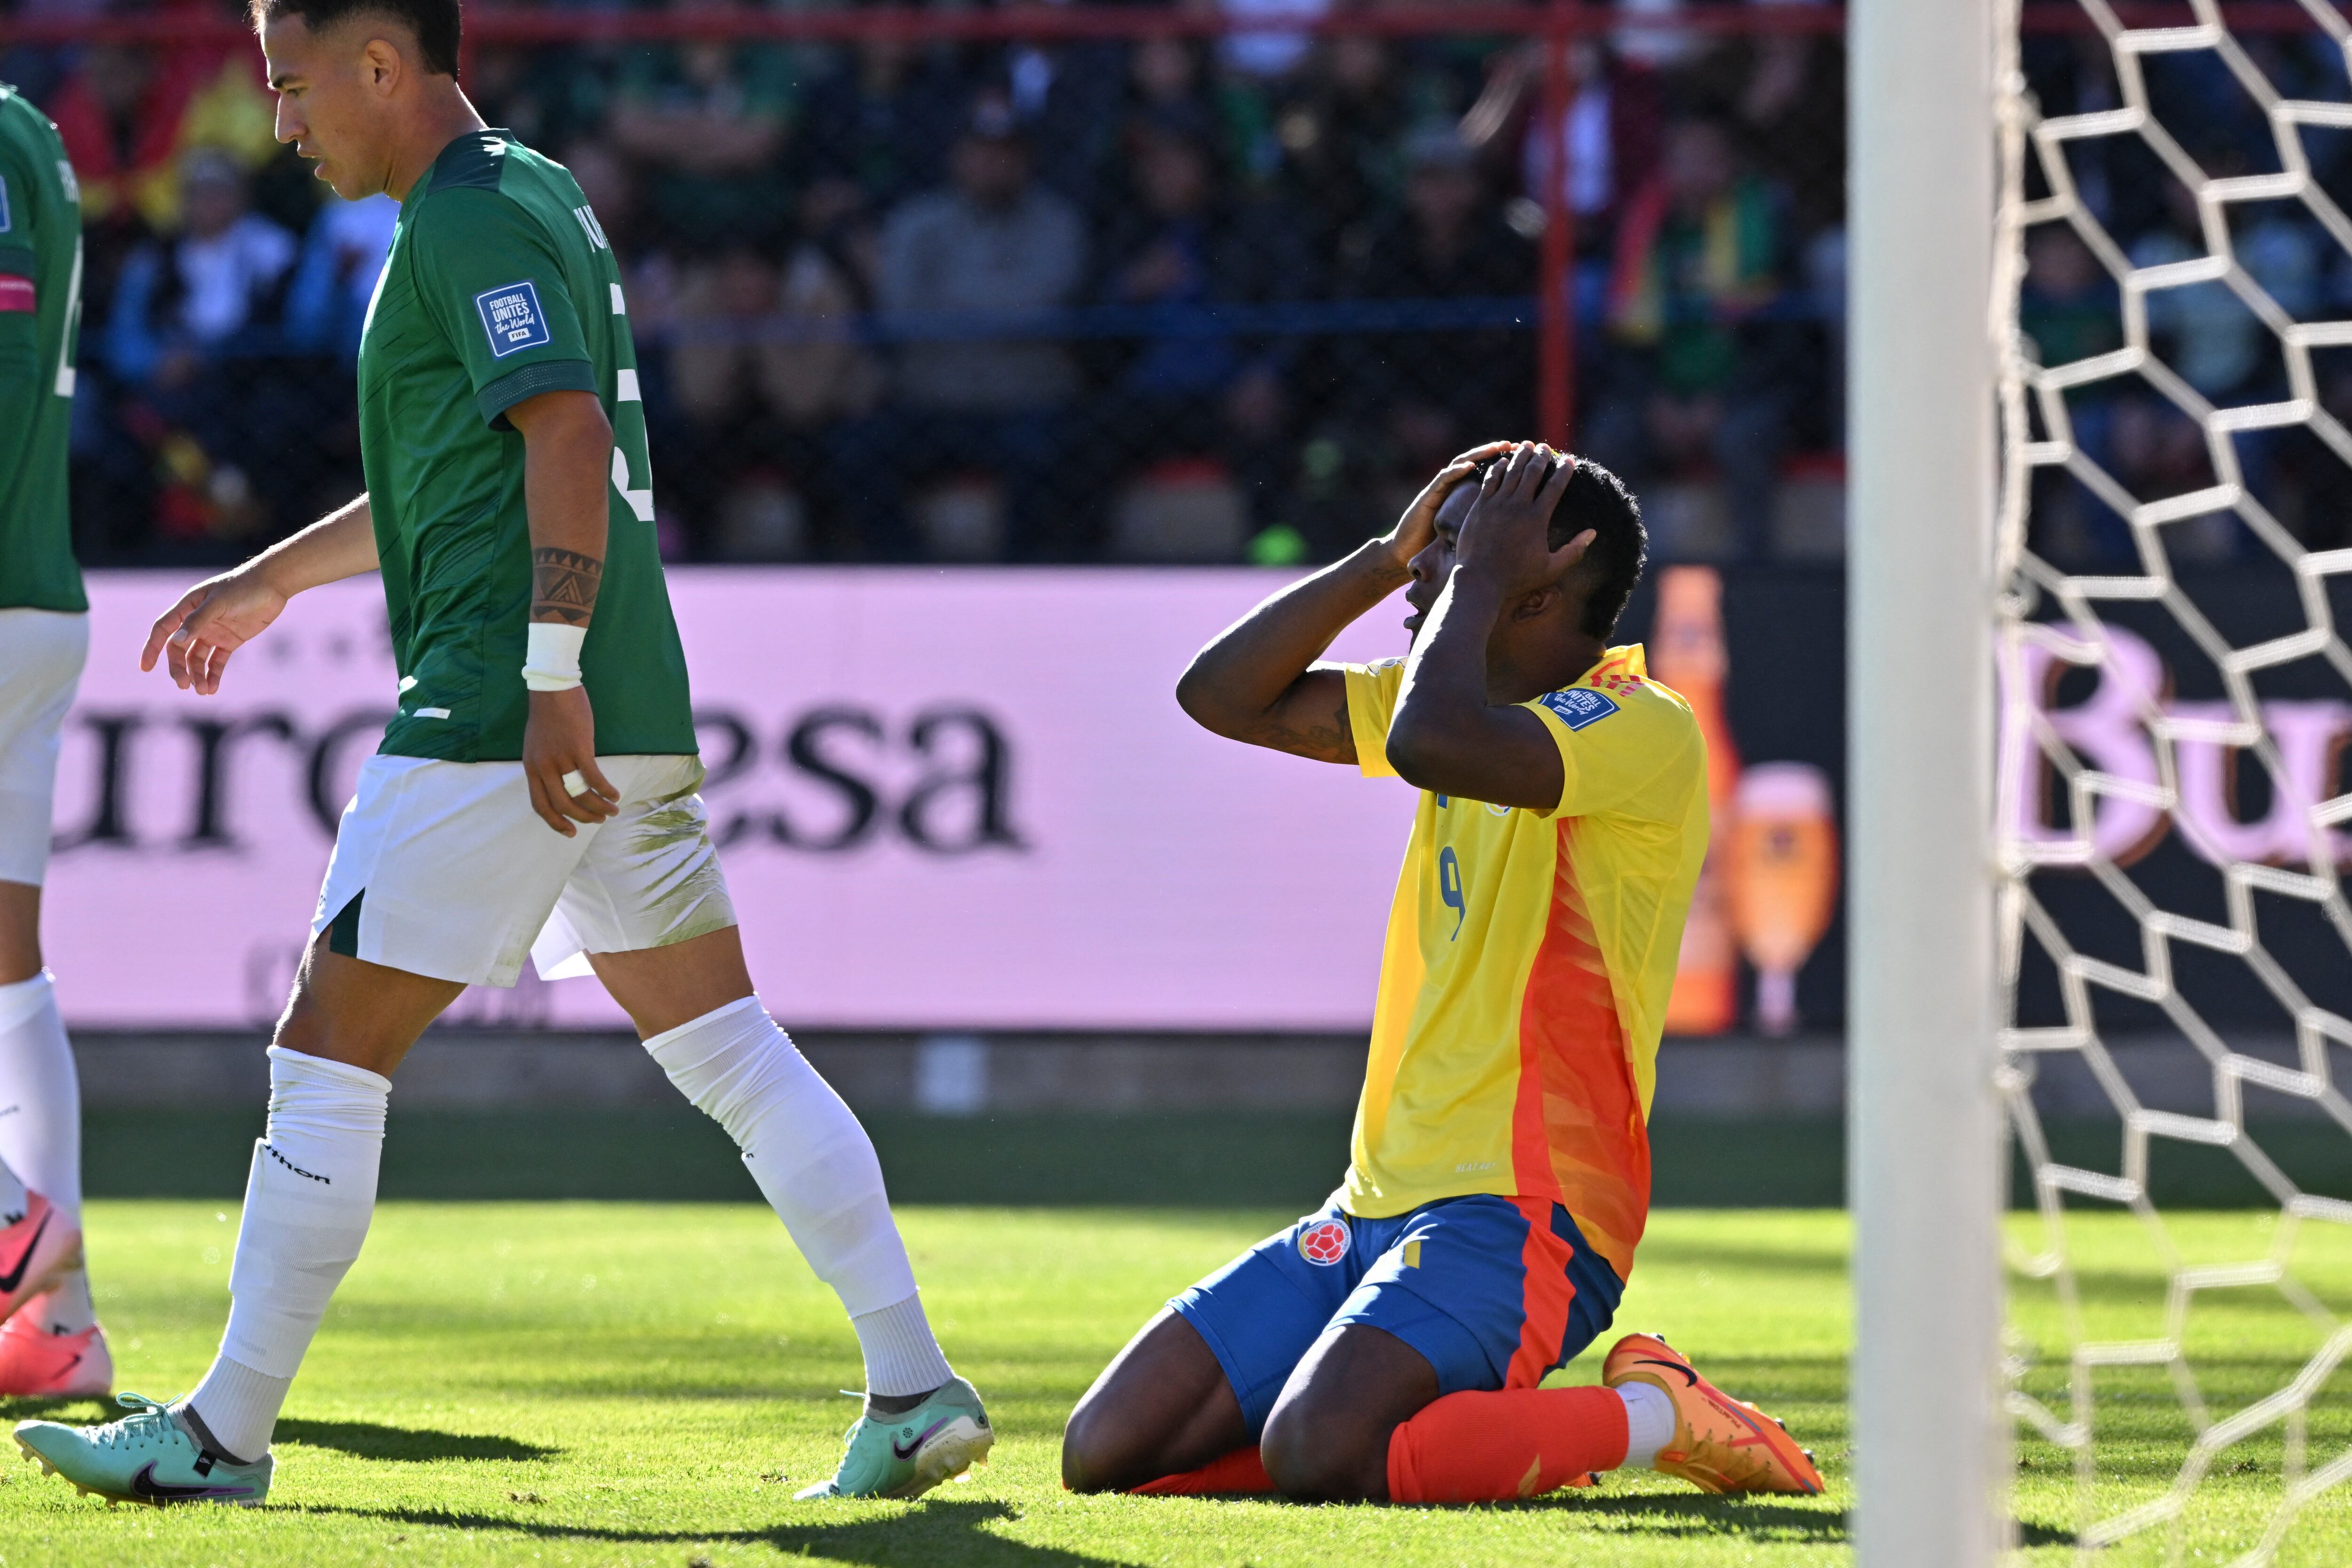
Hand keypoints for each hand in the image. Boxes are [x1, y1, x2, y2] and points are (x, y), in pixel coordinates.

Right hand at [141, 565, 290, 693]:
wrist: (272, 586)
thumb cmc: (243, 588)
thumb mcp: (218, 603)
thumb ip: (197, 621)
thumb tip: (175, 641)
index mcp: (187, 607)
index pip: (163, 629)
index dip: (151, 648)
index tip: (145, 668)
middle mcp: (197, 622)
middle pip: (179, 649)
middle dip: (179, 668)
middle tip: (184, 685)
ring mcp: (213, 632)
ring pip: (197, 658)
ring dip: (197, 675)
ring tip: (203, 691)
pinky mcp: (230, 641)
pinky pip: (217, 661)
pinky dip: (213, 675)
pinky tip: (212, 688)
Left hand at [523, 687, 619, 836]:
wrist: (552, 690)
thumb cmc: (547, 716)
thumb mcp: (537, 746)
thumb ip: (545, 766)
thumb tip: (561, 785)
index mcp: (532, 768)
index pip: (541, 805)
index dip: (555, 822)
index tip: (571, 832)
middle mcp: (544, 768)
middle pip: (563, 805)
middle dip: (583, 818)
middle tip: (598, 820)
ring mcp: (561, 759)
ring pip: (580, 794)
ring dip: (598, 807)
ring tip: (612, 810)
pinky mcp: (579, 749)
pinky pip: (594, 777)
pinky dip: (606, 790)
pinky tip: (614, 794)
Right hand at [1377, 439, 1513, 571]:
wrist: (1407, 553)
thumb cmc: (1438, 548)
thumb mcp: (1468, 535)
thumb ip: (1485, 526)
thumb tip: (1515, 532)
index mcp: (1465, 497)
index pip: (1489, 474)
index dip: (1507, 465)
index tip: (1527, 460)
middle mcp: (1453, 489)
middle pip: (1478, 463)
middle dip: (1497, 453)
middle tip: (1517, 446)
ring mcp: (1440, 490)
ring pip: (1461, 464)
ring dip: (1479, 454)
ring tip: (1497, 447)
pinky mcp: (1428, 497)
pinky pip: (1443, 479)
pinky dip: (1456, 471)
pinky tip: (1470, 466)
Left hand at [1454, 442, 1591, 593]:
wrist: (1480, 580)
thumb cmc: (1517, 577)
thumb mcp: (1551, 568)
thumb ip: (1574, 550)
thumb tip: (1592, 533)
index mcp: (1538, 518)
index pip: (1555, 486)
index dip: (1564, 471)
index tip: (1569, 460)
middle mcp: (1518, 505)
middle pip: (1533, 472)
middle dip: (1541, 456)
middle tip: (1545, 447)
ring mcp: (1497, 504)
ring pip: (1512, 471)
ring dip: (1520, 456)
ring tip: (1526, 445)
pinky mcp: (1480, 506)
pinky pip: (1491, 480)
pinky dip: (1498, 468)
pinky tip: (1503, 461)